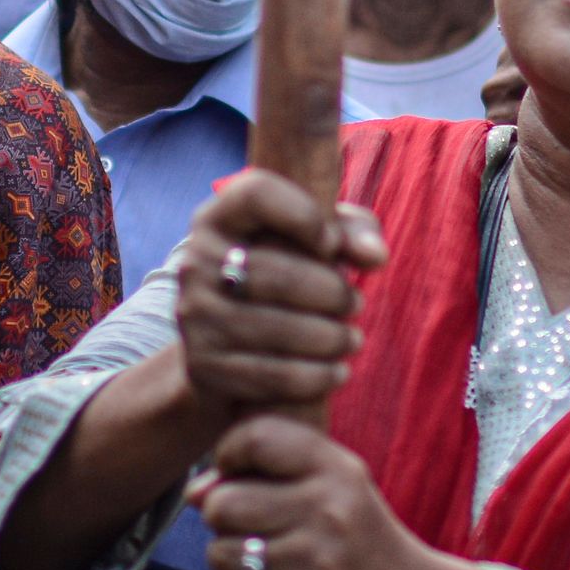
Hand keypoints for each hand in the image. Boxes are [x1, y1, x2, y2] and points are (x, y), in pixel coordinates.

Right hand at [171, 170, 387, 417]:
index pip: (255, 193)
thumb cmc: (284, 277)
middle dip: (331, 292)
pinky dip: (315, 377)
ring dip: (330, 338)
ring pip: (277, 329)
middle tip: (356, 303)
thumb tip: (375, 255)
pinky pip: (272, 374)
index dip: (303, 214)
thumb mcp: (315, 242)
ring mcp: (195, 315)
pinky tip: (336, 372)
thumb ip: (352, 233)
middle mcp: (196, 261)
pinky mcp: (204, 365)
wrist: (228, 347)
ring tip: (351, 339)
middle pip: (275, 272)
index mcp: (218, 217)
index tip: (332, 244)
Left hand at [196, 413, 473, 569]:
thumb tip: (193, 492)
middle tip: (246, 524)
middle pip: (223, 503)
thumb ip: (266, 472)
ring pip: (219, 552)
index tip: (236, 470)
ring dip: (226, 558)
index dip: (228, 453)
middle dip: (221, 515)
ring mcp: (310, 567)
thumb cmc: (358, 536)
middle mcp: (325, 514)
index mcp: (336, 470)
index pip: (255, 439)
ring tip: (256, 559)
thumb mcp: (333, 485)